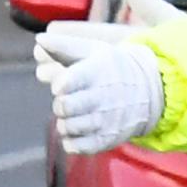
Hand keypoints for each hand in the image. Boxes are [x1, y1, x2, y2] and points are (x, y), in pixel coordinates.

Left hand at [38, 23, 160, 158]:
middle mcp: (102, 98)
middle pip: (65, 107)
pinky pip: (76, 147)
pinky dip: (70, 140)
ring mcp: (105, 121)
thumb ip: (62, 45)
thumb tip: (38, 40)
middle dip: (60, 104)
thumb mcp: (92, 51)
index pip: (69, 81)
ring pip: (67, 127)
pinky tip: (76, 130)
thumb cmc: (110, 68)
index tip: (61, 85)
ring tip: (72, 115)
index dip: (59, 85)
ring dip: (63, 122)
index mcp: (96, 72)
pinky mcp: (106, 140)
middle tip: (65, 101)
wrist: (147, 92)